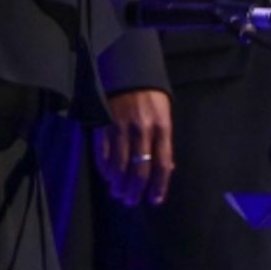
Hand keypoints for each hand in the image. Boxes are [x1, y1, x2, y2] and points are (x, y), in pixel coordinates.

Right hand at [94, 88, 173, 206]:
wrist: (127, 69)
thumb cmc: (150, 95)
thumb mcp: (164, 114)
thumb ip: (165, 141)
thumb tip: (167, 169)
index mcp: (162, 127)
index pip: (162, 164)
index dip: (158, 186)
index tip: (154, 200)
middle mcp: (142, 130)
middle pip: (140, 171)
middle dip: (135, 191)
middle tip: (130, 200)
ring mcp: (121, 128)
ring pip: (120, 168)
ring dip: (118, 185)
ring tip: (117, 192)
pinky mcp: (103, 126)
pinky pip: (104, 156)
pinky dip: (105, 170)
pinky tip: (107, 177)